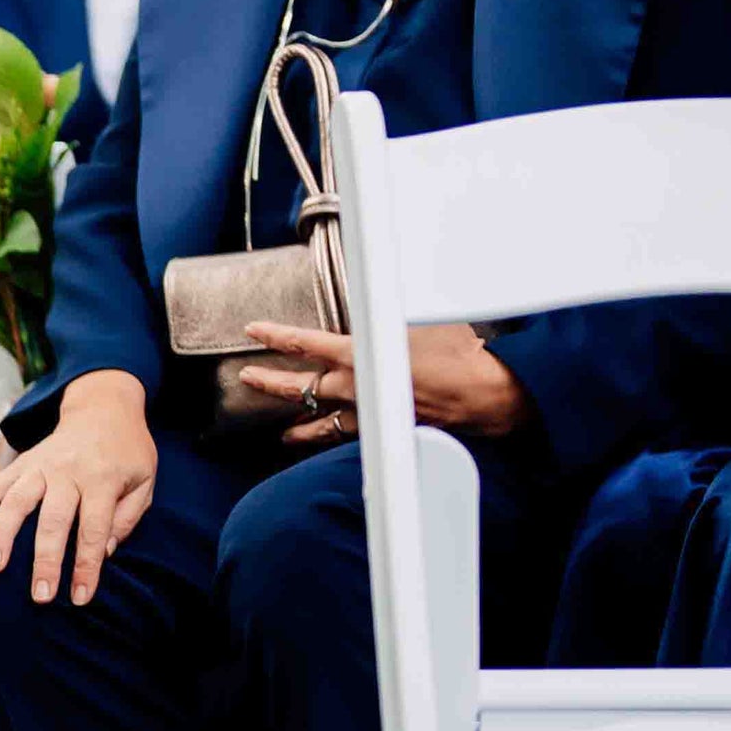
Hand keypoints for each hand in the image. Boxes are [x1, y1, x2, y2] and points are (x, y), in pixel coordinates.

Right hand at [0, 369, 156, 602]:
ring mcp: (39, 466)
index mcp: (101, 478)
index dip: (86, 566)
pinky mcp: (20, 464)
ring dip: (2, 535)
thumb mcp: (144, 482)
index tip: (79, 597)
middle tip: (39, 595)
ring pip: (16, 502)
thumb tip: (102, 551)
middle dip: (45, 560)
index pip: (92, 529)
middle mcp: (67, 472)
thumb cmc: (127, 453)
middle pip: (52, 520)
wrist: (103, 408)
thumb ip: (127, 518)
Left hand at [234, 320, 528, 445]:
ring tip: (281, 432)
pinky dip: (330, 441)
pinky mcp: (384, 433)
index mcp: (358, 354)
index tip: (252, 330)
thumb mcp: (418, 315)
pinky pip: (346, 438)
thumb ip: (390, 305)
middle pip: (299, 387)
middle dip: (269, 381)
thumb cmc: (457, 351)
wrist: (484, 395)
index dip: (275, 335)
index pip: (303, 343)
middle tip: (247, 378)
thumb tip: (381, 285)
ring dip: (296, 424)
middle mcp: (354, 387)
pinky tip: (324, 445)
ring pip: (318, 421)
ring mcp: (366, 415)